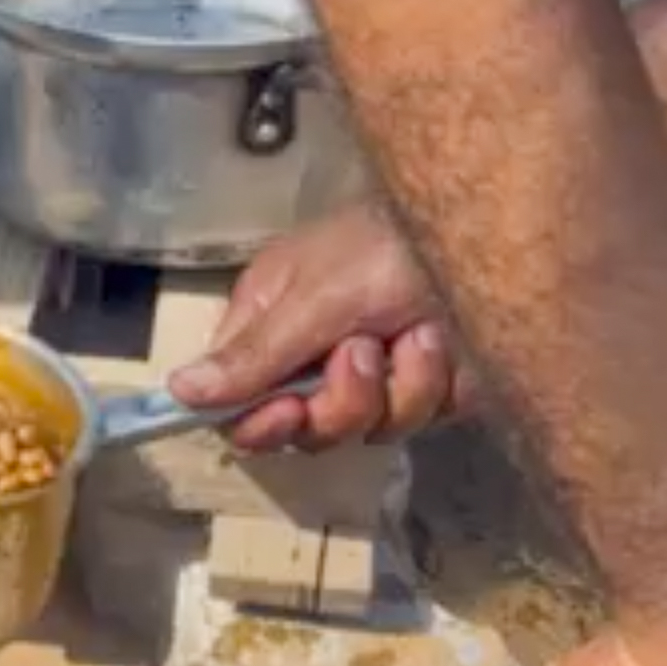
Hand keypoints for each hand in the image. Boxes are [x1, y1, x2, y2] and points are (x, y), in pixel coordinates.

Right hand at [171, 206, 462, 449]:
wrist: (491, 235)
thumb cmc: (388, 245)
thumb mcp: (317, 295)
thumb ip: (254, 355)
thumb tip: (175, 390)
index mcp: (272, 324)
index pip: (237, 402)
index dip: (257, 421)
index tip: (287, 410)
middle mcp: (316, 358)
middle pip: (304, 430)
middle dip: (340, 402)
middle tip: (364, 355)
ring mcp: (377, 378)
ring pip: (367, 430)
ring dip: (398, 386)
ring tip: (418, 333)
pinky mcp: (429, 390)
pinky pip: (420, 420)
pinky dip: (436, 385)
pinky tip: (444, 342)